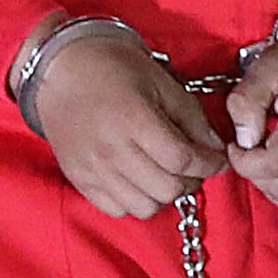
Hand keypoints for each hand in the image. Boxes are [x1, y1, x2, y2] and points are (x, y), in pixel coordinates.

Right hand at [23, 24, 229, 216]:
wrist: (60, 68)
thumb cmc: (112, 68)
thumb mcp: (160, 82)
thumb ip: (190, 117)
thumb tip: (214, 148)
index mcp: (134, 120)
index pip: (182, 160)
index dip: (208, 164)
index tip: (217, 160)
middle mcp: (112, 150)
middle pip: (167, 189)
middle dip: (190, 181)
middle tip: (193, 167)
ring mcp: (93, 169)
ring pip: (144, 207)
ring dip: (163, 195)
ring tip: (166, 175)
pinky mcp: (79, 178)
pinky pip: (116, 209)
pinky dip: (135, 201)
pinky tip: (139, 181)